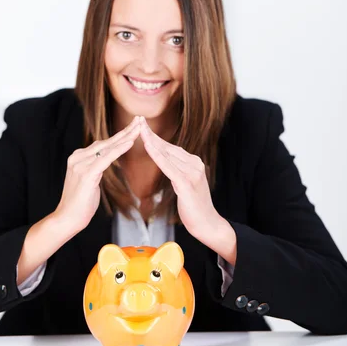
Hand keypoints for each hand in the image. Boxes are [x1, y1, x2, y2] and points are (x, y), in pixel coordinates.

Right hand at [53, 116, 140, 233]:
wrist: (67, 219)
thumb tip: (106, 159)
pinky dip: (119, 149)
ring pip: (108, 147)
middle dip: (125, 130)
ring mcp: (81, 164)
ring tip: (139, 128)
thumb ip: (96, 167)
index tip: (133, 126)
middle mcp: (78, 157)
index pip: (103, 143)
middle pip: (106, 141)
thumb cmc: (81, 203)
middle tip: (140, 119)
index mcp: (78, 157)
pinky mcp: (86, 173)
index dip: (119, 134)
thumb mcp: (89, 180)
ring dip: (126, 137)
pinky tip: (130, 142)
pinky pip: (106, 158)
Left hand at [138, 117, 218, 237]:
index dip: (156, 137)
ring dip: (152, 142)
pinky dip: (157, 155)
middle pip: (169, 147)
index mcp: (194, 163)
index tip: (144, 127)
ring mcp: (192, 173)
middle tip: (138, 121)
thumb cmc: (194, 207)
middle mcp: (195, 164)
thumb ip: (177, 172)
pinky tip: (148, 147)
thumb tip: (165, 163)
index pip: (171, 147)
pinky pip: (168, 166)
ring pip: (167, 154)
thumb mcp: (185, 185)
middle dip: (152, 135)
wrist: (207, 224)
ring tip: (139, 131)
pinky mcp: (187, 183)